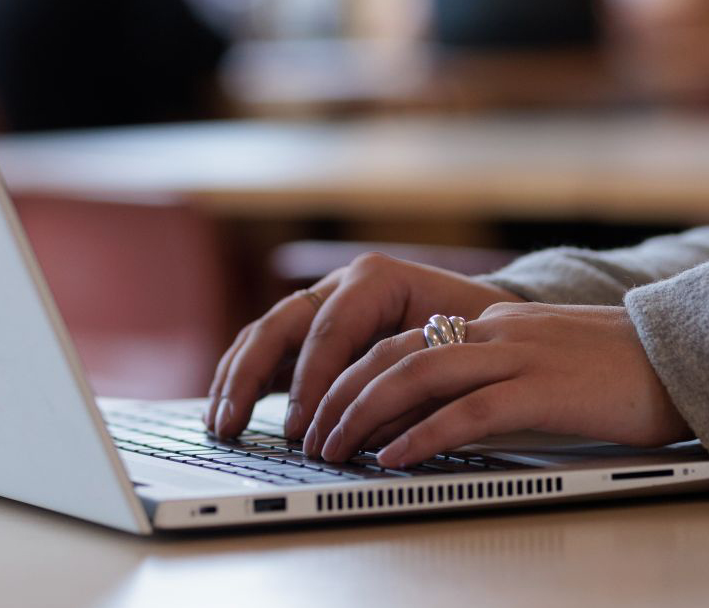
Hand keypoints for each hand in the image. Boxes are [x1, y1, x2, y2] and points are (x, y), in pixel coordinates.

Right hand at [204, 251, 523, 439]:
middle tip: (233, 425)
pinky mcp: (313, 329)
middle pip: (280, 325)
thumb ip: (409, 387)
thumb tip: (363, 430)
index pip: (330, 330)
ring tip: (219, 424)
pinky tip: (226, 410)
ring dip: (235, 379)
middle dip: (250, 378)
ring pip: (264, 333)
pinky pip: (268, 348)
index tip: (300, 429)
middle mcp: (341, 283)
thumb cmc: (478, 337)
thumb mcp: (456, 355)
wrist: (489, 320)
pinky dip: (245, 379)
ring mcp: (322, 302)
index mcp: (376, 278)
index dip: (310, 382)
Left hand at [304, 302, 691, 467]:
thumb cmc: (623, 367)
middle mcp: (495, 331)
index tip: (328, 405)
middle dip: (343, 394)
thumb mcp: (548, 357)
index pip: (404, 341)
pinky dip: (422, 435)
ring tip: (336, 447)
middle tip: (313, 431)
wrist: (689, 354)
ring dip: (365, 414)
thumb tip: (452, 406)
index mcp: (493, 322)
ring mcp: (517, 356)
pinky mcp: (542, 390)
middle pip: (394, 354)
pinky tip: (394, 458)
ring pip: (416, 376)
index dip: (357, 373)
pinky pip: (465, 412)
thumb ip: (500, 369)